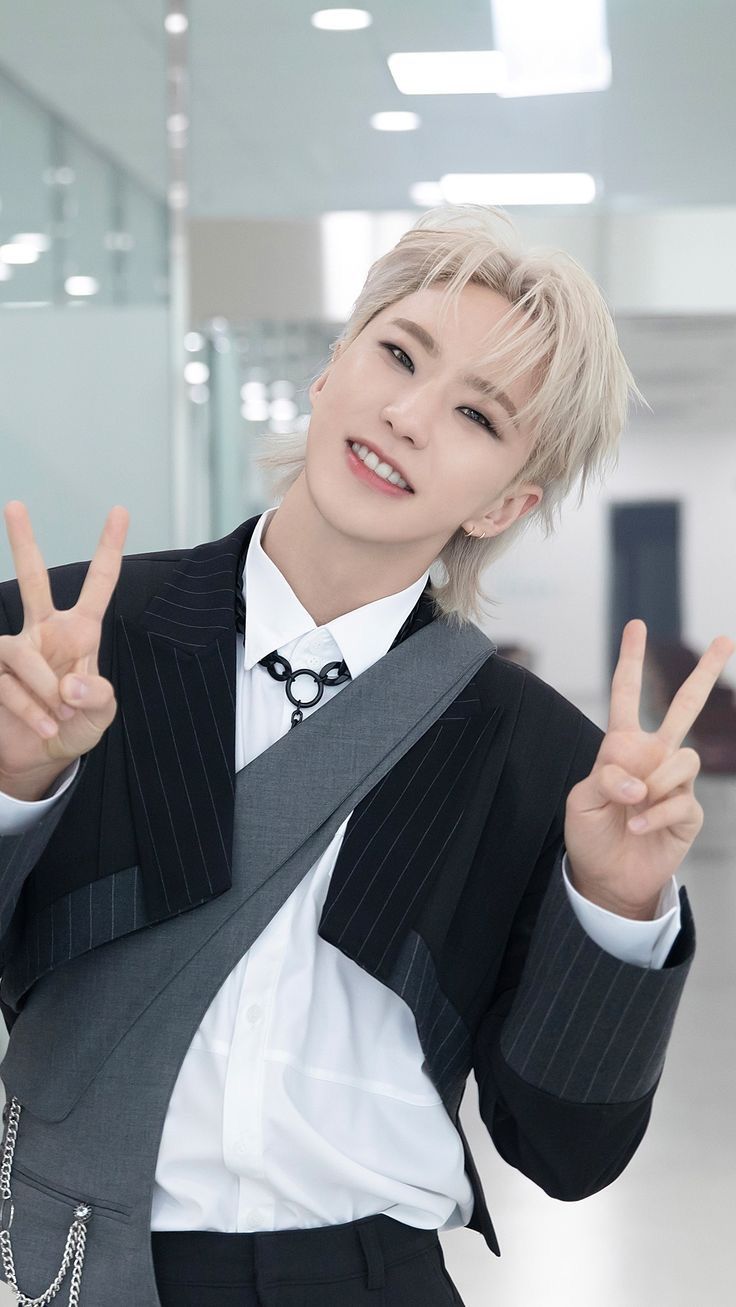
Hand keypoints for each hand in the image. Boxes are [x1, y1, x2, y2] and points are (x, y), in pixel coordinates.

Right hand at [0, 500, 128, 781]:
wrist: (39, 756)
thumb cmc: (75, 726)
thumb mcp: (100, 715)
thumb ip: (96, 697)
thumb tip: (68, 683)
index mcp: (80, 632)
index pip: (98, 584)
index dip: (108, 548)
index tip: (120, 511)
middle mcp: (44, 631)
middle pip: (32, 579)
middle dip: (22, 542)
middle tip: (15, 505)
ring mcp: (15, 650)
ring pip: (21, 653)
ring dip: (43, 690)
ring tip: (58, 716)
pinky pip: (7, 683)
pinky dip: (29, 709)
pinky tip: (44, 726)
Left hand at [564, 619, 735, 918]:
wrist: (607, 877)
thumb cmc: (591, 834)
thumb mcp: (581, 801)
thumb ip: (604, 779)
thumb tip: (638, 778)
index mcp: (622, 746)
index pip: (627, 695)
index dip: (631, 660)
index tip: (636, 625)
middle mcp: (654, 756)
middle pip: (686, 706)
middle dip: (706, 673)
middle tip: (724, 640)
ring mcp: (675, 782)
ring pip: (684, 757)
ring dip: (656, 781)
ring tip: (634, 805)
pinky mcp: (689, 811)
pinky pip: (682, 798)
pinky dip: (656, 812)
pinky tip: (639, 827)